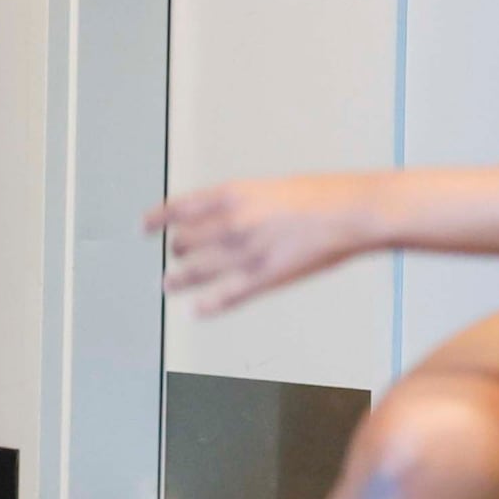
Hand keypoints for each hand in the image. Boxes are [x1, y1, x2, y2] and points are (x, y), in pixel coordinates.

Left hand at [145, 174, 385, 315]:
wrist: (354, 211)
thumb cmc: (321, 196)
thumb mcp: (269, 188)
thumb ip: (240, 203)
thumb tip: (219, 217)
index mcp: (233, 194)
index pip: (179, 208)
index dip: (157, 219)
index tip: (145, 226)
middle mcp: (233, 222)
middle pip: (185, 242)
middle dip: (177, 250)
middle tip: (173, 255)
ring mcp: (247, 252)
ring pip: (197, 271)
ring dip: (179, 279)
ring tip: (169, 284)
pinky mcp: (266, 278)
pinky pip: (227, 296)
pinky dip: (208, 305)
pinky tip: (196, 310)